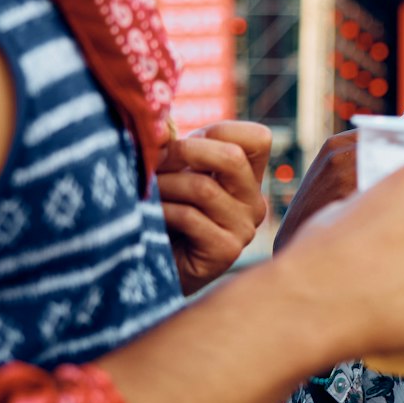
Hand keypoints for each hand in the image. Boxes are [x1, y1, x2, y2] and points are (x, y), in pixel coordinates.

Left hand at [159, 121, 271, 293]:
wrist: (156, 271)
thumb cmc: (164, 218)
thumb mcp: (178, 176)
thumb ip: (181, 152)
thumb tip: (161, 131)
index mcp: (247, 180)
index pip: (258, 138)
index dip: (219, 131)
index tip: (185, 143)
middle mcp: (253, 203)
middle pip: (232, 156)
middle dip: (185, 151)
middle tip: (154, 159)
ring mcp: (244, 229)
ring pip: (204, 188)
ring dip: (165, 184)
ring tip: (145, 190)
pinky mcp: (226, 251)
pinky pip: (191, 217)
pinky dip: (163, 211)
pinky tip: (150, 216)